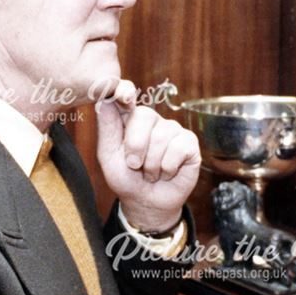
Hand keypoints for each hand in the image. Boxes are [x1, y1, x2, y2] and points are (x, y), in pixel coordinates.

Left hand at [95, 82, 200, 231]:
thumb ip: (107, 128)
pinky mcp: (190, 142)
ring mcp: (172, 129)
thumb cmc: (127, 179)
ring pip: (161, 137)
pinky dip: (167, 168)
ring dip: (152, 164)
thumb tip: (105, 100)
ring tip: (151, 172)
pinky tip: (167, 172)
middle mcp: (152, 119)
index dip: (124, 91)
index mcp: (129, 118)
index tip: (123, 97)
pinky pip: (178, 149)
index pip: (126, 93)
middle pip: (144, 116)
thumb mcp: (109, 156)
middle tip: (134, 165)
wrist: (147, 203)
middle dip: (136, 147)